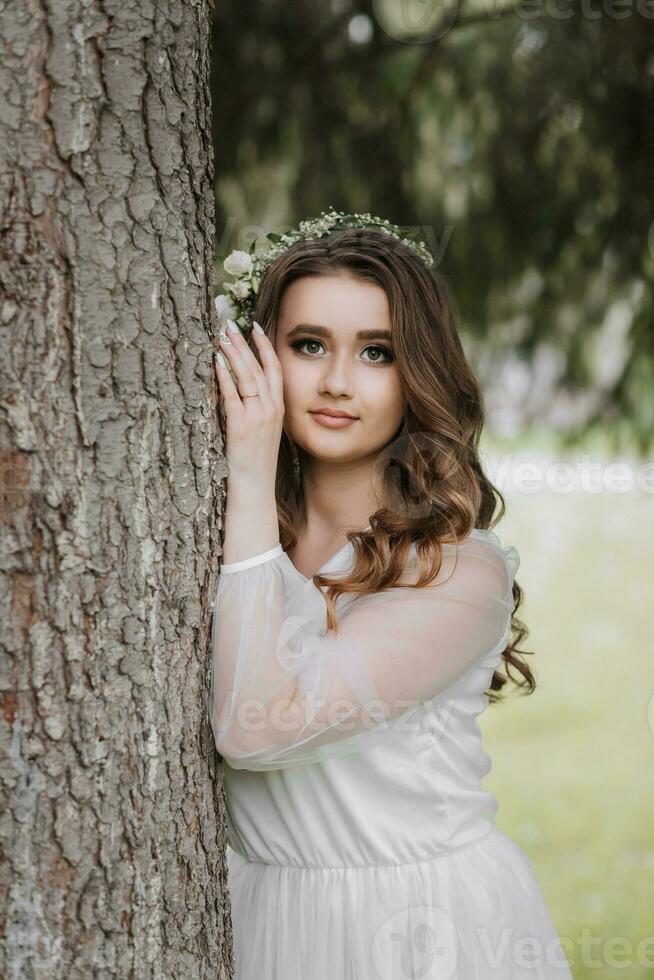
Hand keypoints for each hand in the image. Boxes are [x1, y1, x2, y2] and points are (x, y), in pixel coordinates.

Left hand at [214, 319, 284, 484]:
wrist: (256, 487)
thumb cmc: (256, 462)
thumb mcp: (264, 431)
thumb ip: (259, 409)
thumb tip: (245, 389)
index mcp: (278, 409)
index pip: (274, 369)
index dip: (265, 346)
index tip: (254, 326)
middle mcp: (271, 410)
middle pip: (259, 368)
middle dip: (244, 343)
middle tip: (229, 324)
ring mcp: (257, 418)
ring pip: (247, 377)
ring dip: (234, 354)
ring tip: (221, 337)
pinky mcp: (240, 427)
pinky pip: (233, 396)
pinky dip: (225, 378)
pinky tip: (217, 363)